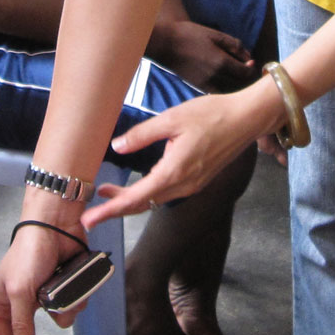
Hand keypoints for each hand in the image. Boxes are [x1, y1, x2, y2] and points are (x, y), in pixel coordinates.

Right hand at [0, 209, 88, 334]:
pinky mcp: (65, 286)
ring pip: (60, 319)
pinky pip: (74, 304)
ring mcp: (46, 294)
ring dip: (66, 310)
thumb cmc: (28, 254)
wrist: (56, 225)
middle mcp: (24, 302)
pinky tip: (77, 284)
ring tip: (66, 294)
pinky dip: (78, 298)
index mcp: (3, 303)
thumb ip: (20, 325)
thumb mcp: (19, 291)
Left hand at [89, 83, 275, 223]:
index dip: (110, 210)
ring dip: (129, 200)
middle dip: (114, 210)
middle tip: (88, 216)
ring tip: (105, 194)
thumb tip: (117, 147)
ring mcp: (191, 185)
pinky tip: (135, 186)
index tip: (89, 220)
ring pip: (153, 200)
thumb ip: (142, 134)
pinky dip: (146, 194)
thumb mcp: (172, 118)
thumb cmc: (211, 115)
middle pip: (142, 204)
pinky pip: (166, 194)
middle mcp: (183, 185)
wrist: (245, 119)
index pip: (135, 198)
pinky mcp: (196, 181)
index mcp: (174, 172)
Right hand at [147, 18, 255, 90]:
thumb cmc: (189, 35)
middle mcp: (215, 76)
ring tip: (236, 77)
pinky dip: (223, 90)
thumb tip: (249, 56)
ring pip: (229, 91)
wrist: (165, 44)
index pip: (245, 72)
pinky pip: (216, 93)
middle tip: (247, 70)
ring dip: (236, 85)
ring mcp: (206, 84)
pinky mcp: (198, 87)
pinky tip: (223, 82)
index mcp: (221, 62)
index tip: (252, 63)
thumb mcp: (215, 34)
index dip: (251, 69)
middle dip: (246, 77)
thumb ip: (234, 45)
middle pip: (239, 83)